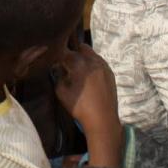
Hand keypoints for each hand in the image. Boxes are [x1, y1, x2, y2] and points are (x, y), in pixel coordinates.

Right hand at [54, 45, 122, 167]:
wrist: (102, 120)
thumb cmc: (79, 106)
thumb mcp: (61, 92)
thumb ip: (59, 75)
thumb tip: (59, 67)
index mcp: (80, 64)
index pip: (66, 52)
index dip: (59, 55)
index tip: (56, 60)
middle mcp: (94, 61)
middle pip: (82, 48)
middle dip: (74, 53)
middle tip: (68, 63)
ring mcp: (104, 67)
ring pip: (92, 54)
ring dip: (84, 58)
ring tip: (79, 70)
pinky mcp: (111, 74)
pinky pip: (100, 63)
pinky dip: (93, 65)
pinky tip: (89, 76)